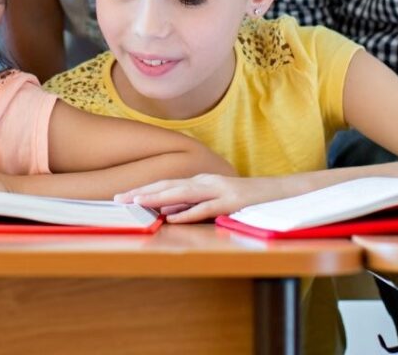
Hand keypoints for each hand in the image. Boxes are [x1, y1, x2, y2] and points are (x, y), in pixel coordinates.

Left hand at [114, 174, 286, 223]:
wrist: (280, 192)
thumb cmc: (245, 199)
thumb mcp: (213, 201)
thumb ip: (191, 204)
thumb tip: (165, 211)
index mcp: (199, 181)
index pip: (165, 183)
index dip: (142, 189)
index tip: (121, 196)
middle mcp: (205, 181)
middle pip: (167, 185)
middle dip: (141, 191)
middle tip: (118, 199)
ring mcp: (218, 190)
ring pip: (182, 192)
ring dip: (157, 197)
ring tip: (137, 203)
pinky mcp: (232, 201)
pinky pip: (206, 208)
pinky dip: (187, 212)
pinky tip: (171, 217)